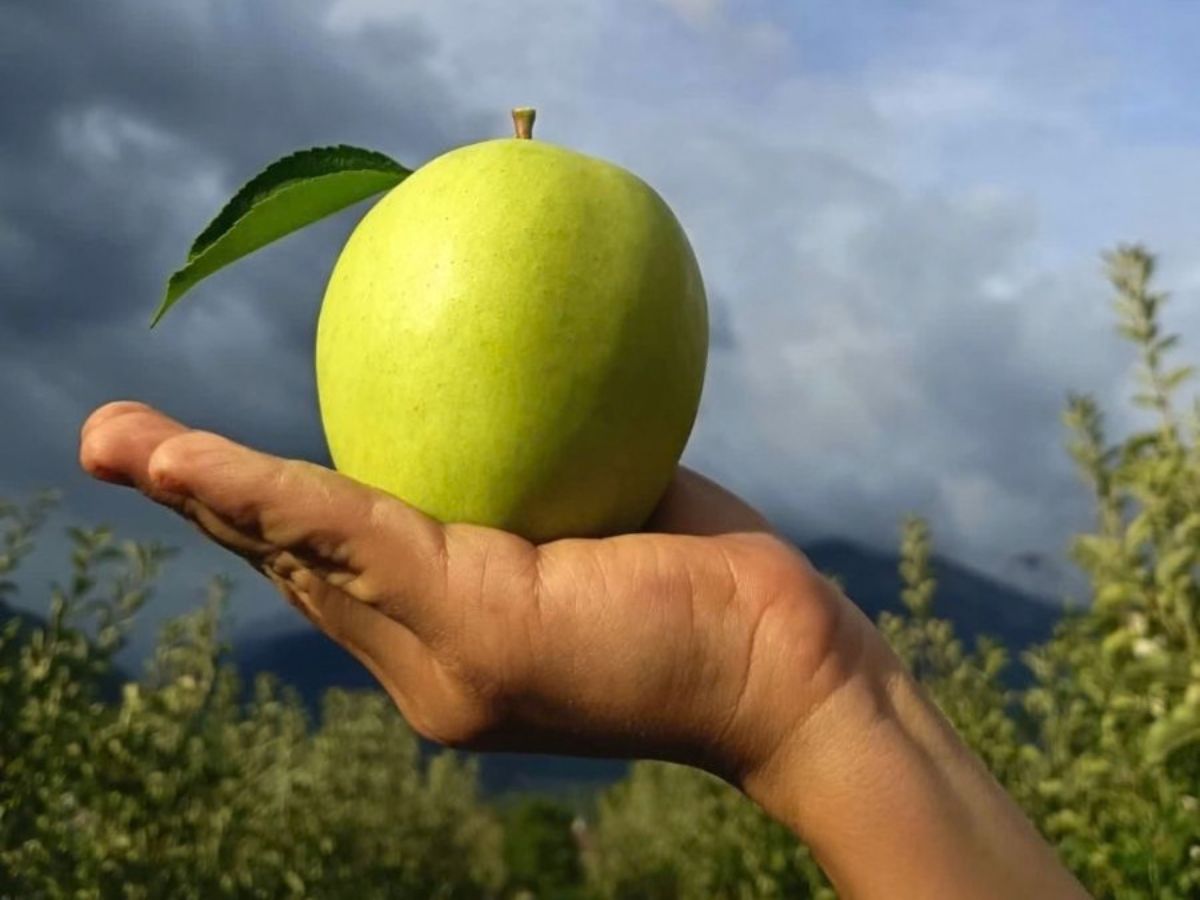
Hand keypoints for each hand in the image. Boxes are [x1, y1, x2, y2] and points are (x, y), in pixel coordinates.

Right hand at [78, 401, 871, 786]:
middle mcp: (429, 660)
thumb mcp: (601, 512)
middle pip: (300, 565)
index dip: (270, 514)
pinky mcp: (474, 643)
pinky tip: (196, 461)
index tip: (213, 467)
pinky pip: (356, 545)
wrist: (785, 664)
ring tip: (121, 446)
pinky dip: (271, 495)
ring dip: (207, 495)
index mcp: (453, 629)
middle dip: (208, 505)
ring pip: (304, 557)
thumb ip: (529, 476)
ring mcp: (444, 662)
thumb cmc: (703, 579)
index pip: (343, 565)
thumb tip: (502, 394)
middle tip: (117, 444)